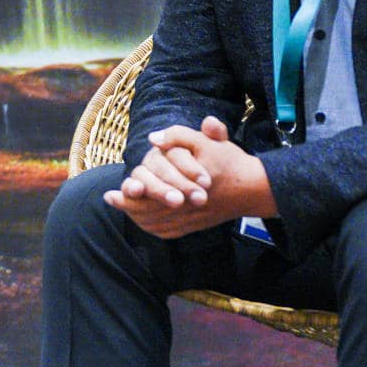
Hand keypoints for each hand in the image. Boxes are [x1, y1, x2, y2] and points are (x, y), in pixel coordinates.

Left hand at [105, 116, 275, 238]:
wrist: (254, 188)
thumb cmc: (229, 162)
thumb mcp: (209, 141)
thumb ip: (181, 135)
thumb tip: (154, 138)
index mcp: (190, 185)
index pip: (154, 191)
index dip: (132, 191)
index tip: (112, 191)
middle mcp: (189, 205)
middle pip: (151, 210)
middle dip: (129, 205)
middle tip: (111, 198)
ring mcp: (192, 219)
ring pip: (158, 223)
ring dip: (137, 216)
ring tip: (121, 205)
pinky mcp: (195, 226)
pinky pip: (168, 231)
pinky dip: (152, 227)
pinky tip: (140, 219)